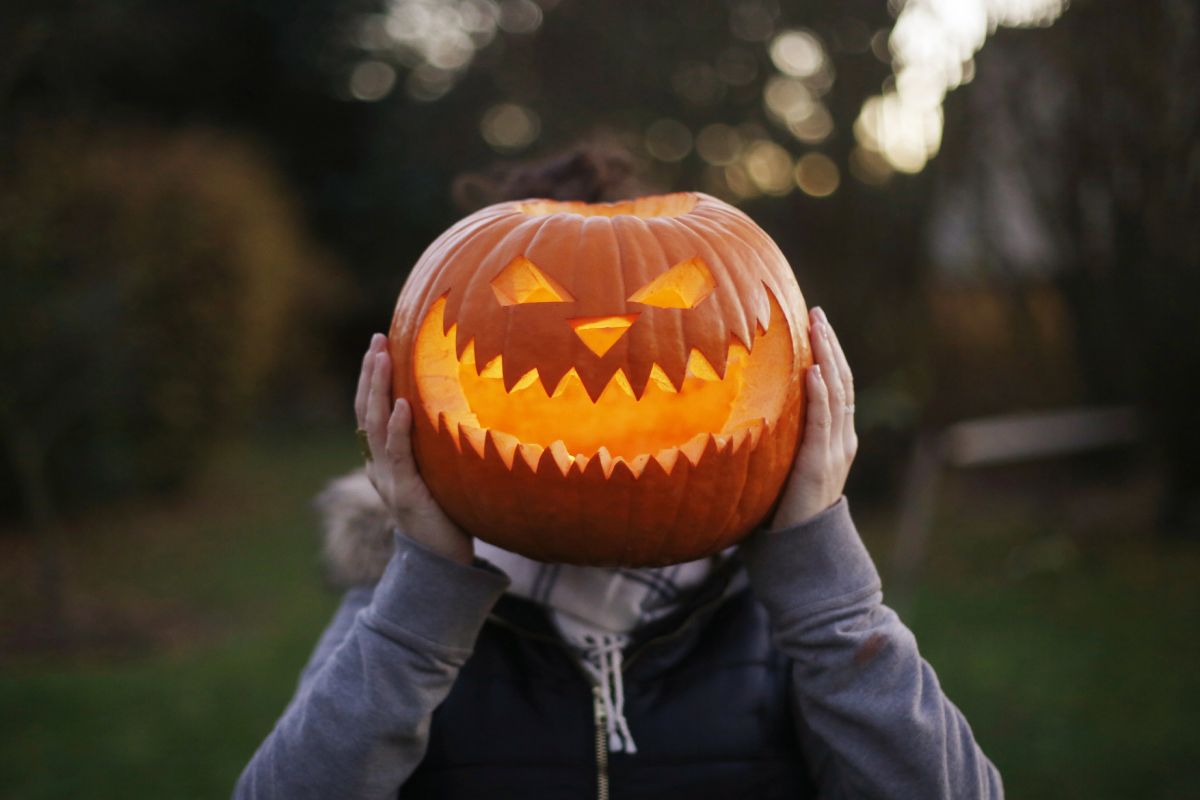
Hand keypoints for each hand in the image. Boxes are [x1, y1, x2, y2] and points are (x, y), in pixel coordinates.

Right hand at [355, 333, 473, 564]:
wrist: (443, 563)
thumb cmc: (447, 514)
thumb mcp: (438, 473)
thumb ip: (435, 445)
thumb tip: (455, 408)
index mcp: (383, 461)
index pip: (370, 411)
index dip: (371, 379)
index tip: (378, 345)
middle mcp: (379, 467)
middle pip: (366, 412)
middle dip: (370, 374)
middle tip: (376, 340)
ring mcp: (389, 480)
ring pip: (375, 427)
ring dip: (378, 389)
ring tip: (382, 358)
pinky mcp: (407, 494)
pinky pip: (399, 455)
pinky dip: (399, 428)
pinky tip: (404, 404)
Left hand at [769, 307, 857, 529]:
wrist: (800, 550)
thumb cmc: (782, 510)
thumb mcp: (780, 466)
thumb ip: (774, 441)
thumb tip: (741, 414)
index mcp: (833, 438)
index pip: (836, 386)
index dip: (829, 354)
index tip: (816, 324)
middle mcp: (840, 439)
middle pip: (841, 381)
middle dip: (830, 345)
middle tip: (817, 313)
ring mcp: (835, 450)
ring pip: (838, 393)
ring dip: (828, 357)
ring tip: (818, 327)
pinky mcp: (821, 463)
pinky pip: (824, 421)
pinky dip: (822, 393)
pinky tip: (815, 370)